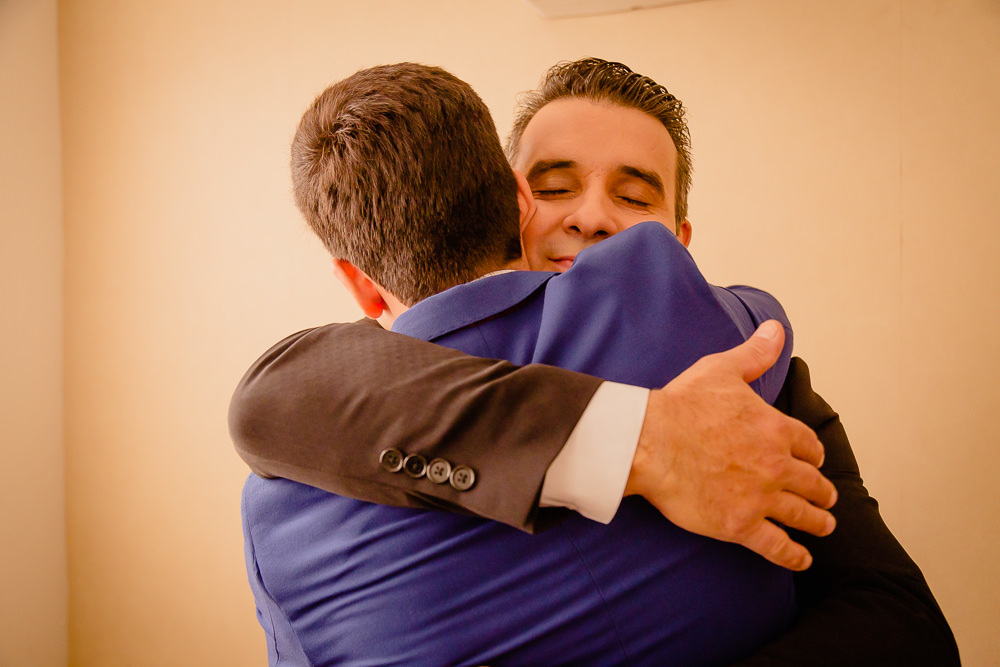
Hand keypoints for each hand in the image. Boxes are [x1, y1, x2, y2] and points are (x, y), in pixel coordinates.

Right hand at [625, 320, 836, 570]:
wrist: (650, 442)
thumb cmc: (682, 405)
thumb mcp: (722, 369)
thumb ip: (754, 353)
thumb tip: (776, 329)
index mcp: (775, 429)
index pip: (807, 445)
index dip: (813, 453)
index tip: (814, 460)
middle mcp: (775, 465)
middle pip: (811, 482)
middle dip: (821, 490)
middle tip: (826, 497)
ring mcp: (760, 497)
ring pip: (801, 514)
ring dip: (817, 521)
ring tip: (824, 525)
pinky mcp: (740, 524)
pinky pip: (776, 546)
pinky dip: (793, 554)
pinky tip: (802, 558)